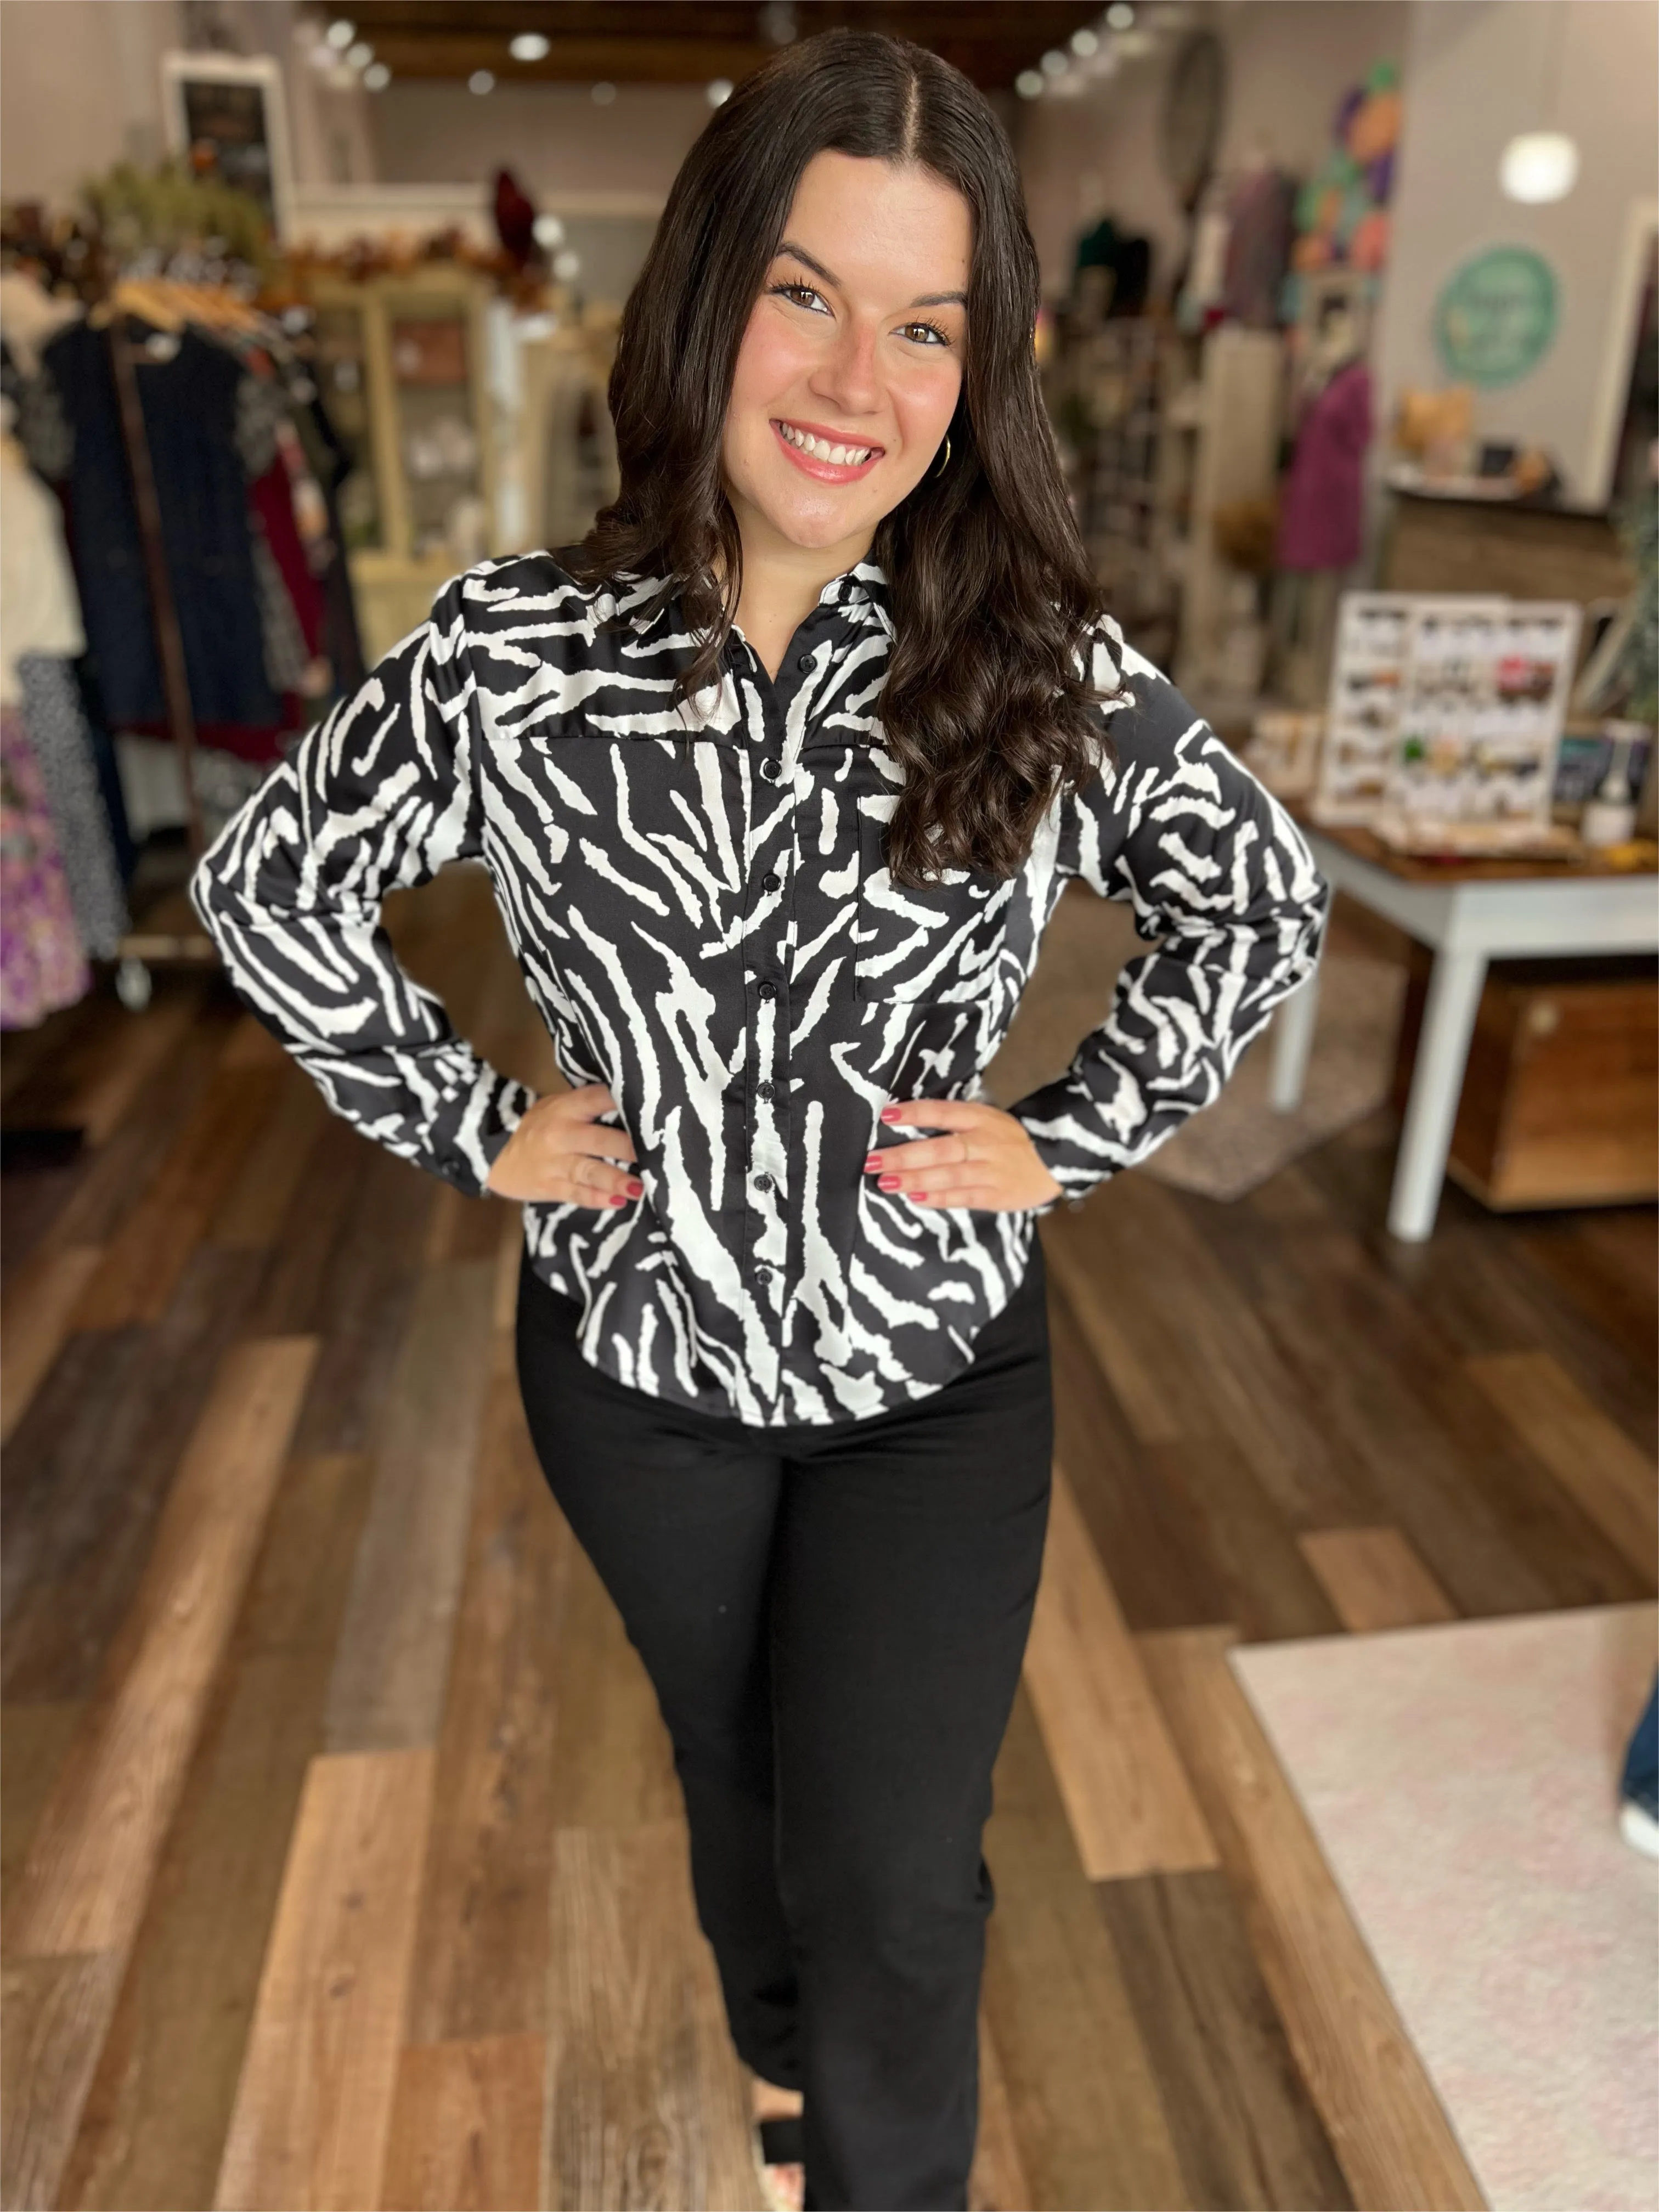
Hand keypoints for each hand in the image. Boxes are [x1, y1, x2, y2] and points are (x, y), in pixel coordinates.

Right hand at [484, 1083, 642, 1206]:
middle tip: (656, 1153)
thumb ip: (588, 1105)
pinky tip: (618, 1202)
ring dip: (616, 1179)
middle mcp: (561, 1134)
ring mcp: (555, 1163)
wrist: (495, 1155)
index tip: (653, 1107)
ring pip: (590, 1170)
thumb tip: (632, 1101)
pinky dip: (598, 1199)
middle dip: (627, 1147)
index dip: (622, 1101)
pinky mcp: (551, 1186)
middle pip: (599, 1139)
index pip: (597, 1099)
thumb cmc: (539, 1127)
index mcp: (566, 1108)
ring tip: (639, 1187)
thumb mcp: (557, 1107)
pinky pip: (578, 1194)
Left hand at [863, 1099, 1063, 1211]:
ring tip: (886, 1182)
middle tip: (872, 1160)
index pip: (943, 1111)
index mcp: (981, 1117)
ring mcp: (991, 1170)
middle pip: (940, 1148)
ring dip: (914, 1179)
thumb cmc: (1011, 1139)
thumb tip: (908, 1121)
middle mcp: (984, 1142)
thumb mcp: (987, 1120)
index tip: (887, 1115)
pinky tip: (915, 1198)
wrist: (1055, 1162)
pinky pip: (962, 1197)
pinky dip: (938, 1198)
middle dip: (903, 1155)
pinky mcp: (996, 1195)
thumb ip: (954, 1121)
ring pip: (948, 1175)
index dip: (915, 1112)